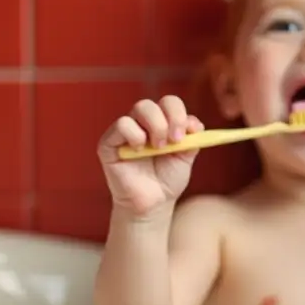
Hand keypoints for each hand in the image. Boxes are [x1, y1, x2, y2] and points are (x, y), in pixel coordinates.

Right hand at [98, 95, 203, 216]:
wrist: (153, 202)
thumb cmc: (167, 179)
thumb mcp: (185, 157)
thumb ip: (192, 139)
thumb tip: (195, 124)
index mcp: (161, 122)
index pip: (169, 103)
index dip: (181, 114)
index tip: (191, 132)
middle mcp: (142, 123)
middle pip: (155, 102)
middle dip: (171, 119)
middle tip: (174, 141)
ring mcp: (125, 131)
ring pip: (140, 107)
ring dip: (156, 126)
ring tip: (159, 148)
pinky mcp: (109, 143)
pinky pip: (122, 125)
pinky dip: (135, 135)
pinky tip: (139, 151)